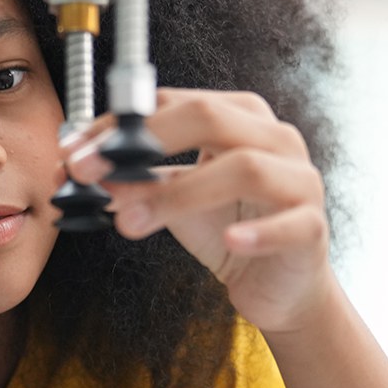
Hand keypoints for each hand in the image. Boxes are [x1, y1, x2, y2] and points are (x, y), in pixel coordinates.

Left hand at [63, 88, 335, 333]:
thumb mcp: (172, 198)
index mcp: (238, 116)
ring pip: (244, 167)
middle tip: (93, 175)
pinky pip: (290, 224)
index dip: (119, 124)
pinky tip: (230, 244)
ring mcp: (300, 178)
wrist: (276, 284)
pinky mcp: (313, 226)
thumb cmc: (227, 228)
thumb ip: (134, 180)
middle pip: (209, 118)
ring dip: (180, 195)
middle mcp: (274, 136)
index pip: (172, 102)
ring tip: (131, 223)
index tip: (74, 153)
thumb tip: (76, 170)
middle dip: (143, 143)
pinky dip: (257, 233)